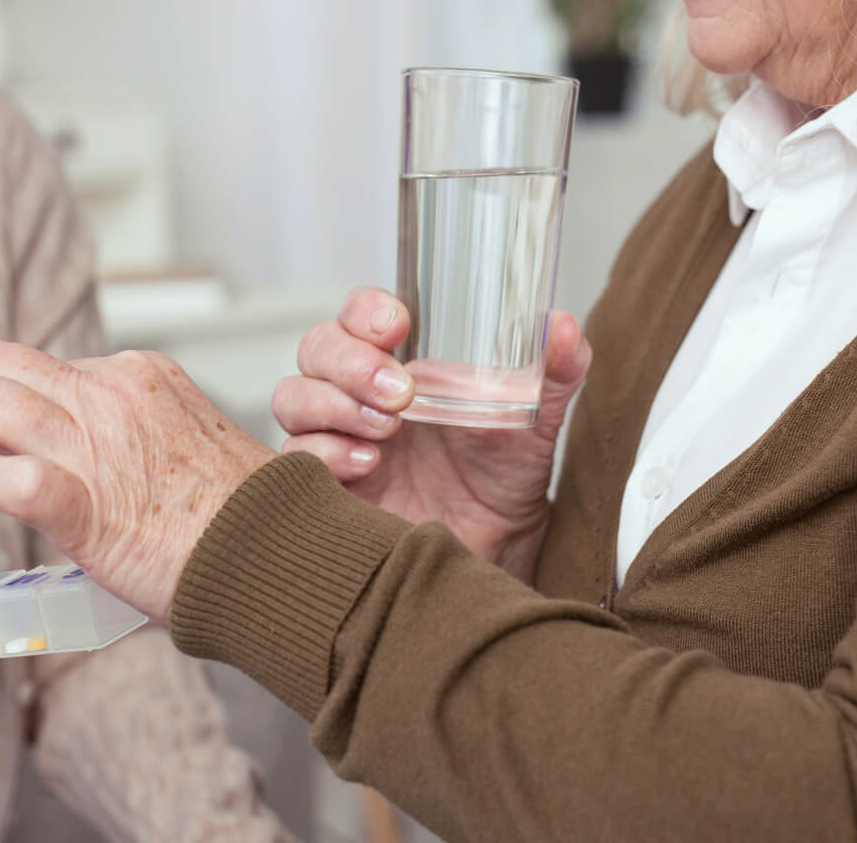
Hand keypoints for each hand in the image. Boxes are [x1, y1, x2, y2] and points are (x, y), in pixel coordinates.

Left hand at [0, 340, 276, 618]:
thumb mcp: (184, 434)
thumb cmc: (236, 515)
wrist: (276, 556)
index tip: (2, 432)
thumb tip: (78, 449)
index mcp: (139, 374)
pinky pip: (0, 477)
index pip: (39, 361)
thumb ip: (130, 429)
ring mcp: (97, 445)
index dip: (4, 394)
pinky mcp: (83, 506)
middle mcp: (113, 394)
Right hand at [271, 287, 590, 582]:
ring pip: (294, 397)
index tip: (396, 326)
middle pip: (317, 349)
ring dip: (334, 405)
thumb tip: (562, 328)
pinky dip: (326, 454)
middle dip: (350, 362)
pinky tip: (368, 465)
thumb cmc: (504, 471)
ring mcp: (337, 436)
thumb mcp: (536, 416)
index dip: (365, 311)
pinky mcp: (326, 484)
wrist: (497, 546)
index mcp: (401, 359)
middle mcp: (358, 391)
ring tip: (387, 431)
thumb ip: (556, 369)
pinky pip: (295, 458)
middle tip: (400, 392)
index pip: (359, 315)